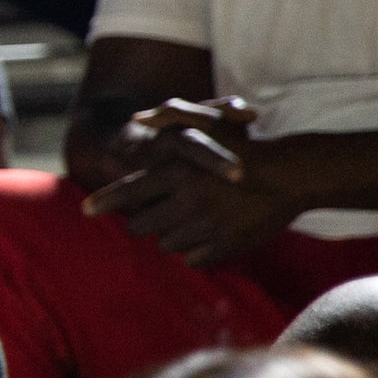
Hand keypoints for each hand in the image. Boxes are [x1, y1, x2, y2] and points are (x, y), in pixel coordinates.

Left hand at [83, 97, 292, 267]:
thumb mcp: (209, 124)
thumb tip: (138, 117)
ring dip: (170, 235)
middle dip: (141, 222)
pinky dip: (194, 250)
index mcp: (178, 174)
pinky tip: (206, 235)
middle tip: (149, 216)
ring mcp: (205, 228)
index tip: (85, 211)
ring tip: (188, 220)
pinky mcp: (223, 248)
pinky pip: (192, 259)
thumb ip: (171, 117)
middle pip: (140, 225)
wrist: (291, 176)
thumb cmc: (246, 148)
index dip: (104, 203)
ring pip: (166, 244)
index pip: (128, 193)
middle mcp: (186, 202)